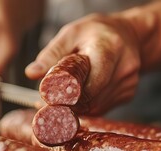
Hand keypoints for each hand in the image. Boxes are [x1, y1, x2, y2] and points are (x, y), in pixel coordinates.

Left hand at [25, 13, 140, 114]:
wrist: (128, 35)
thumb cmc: (95, 33)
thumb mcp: (70, 34)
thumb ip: (51, 54)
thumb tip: (31, 73)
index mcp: (110, 48)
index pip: (93, 81)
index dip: (72, 95)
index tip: (55, 99)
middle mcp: (124, 67)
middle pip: (93, 98)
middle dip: (70, 103)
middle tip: (52, 101)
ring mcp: (128, 82)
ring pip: (96, 106)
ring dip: (78, 106)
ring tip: (65, 95)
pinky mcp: (128, 94)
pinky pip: (102, 107)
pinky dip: (88, 105)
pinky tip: (81, 95)